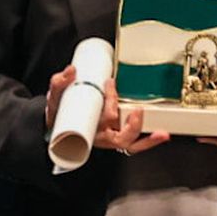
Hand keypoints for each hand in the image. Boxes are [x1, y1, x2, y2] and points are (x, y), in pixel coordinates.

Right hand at [46, 68, 167, 155]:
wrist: (56, 129)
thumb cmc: (58, 117)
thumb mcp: (54, 100)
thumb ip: (59, 83)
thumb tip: (71, 71)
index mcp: (88, 130)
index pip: (104, 119)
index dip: (111, 102)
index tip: (110, 84)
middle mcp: (101, 137)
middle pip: (120, 137)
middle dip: (131, 124)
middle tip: (137, 110)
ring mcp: (110, 139)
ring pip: (130, 144)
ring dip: (147, 141)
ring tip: (162, 134)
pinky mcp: (117, 137)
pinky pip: (134, 145)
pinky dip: (148, 142)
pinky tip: (161, 136)